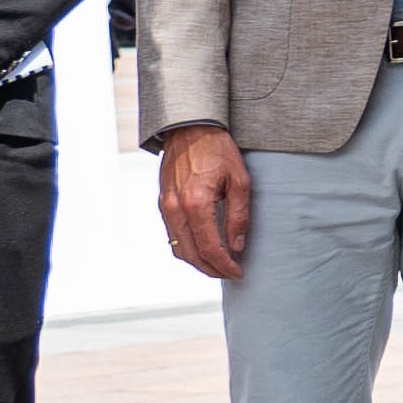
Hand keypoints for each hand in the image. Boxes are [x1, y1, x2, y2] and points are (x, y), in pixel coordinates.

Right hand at [157, 123, 253, 279]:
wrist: (190, 129)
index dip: (225, 265)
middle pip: (191, 254)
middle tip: (229, 273)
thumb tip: (236, 246)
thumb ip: (238, 216)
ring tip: (218, 265)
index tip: (238, 272)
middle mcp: (175, 208)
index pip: (210, 248)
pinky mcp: (163, 203)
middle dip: (211, 269)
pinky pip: (172, 234)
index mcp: (196, 203)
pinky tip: (203, 247)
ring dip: (197, 262)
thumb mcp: (239, 180)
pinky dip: (187, 247)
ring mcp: (165, 206)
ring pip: (178, 247)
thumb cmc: (218, 150)